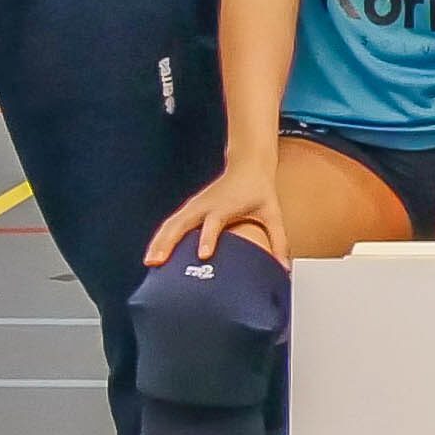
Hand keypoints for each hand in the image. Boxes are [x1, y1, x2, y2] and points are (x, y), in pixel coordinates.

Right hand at [148, 167, 283, 265]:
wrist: (248, 167)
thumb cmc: (259, 191)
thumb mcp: (273, 214)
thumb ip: (279, 241)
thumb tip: (284, 267)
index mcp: (225, 206)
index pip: (214, 223)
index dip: (207, 238)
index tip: (202, 255)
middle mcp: (205, 205)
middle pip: (181, 223)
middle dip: (168, 243)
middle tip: (158, 263)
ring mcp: (194, 206)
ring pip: (171, 224)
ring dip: (159, 242)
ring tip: (150, 263)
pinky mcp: (189, 208)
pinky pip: (170, 224)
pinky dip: (160, 238)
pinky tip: (153, 254)